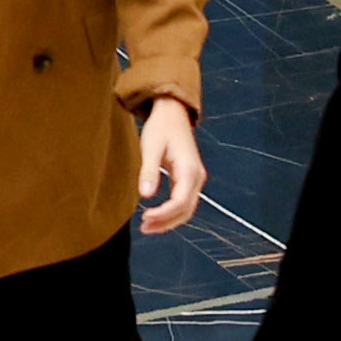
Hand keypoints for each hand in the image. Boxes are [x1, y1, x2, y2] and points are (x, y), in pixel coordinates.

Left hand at [131, 95, 204, 233]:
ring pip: (186, 209)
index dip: (164, 215)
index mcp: (189, 170)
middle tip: (144, 228)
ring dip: (169, 220)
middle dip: (166, 222)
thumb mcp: (150, 147)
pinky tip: (155, 215)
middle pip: (186, 210)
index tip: (145, 219)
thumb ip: (149, 171)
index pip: (180, 202)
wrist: (172, 113)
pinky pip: (184, 201)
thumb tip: (146, 195)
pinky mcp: (190, 178)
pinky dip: (171, 212)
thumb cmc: (161, 127)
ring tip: (147, 226)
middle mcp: (197, 176)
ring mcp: (196, 178)